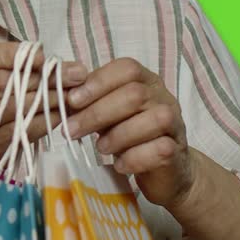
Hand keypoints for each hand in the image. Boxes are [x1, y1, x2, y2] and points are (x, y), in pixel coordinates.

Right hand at [0, 42, 86, 171]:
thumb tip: (48, 59)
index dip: (12, 55)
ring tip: (74, 93)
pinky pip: (25, 130)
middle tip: (76, 73)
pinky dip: (47, 121)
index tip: (41, 55)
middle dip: (45, 77)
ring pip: (18, 107)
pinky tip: (62, 114)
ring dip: (51, 99)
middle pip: (6, 83)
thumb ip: (3, 67)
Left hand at [64, 57, 195, 207]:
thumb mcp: (109, 114)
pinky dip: (134, 158)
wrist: (166, 170)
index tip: (72, 100)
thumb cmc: (131, 136)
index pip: (127, 69)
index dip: (98, 82)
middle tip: (72, 130)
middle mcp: (164, 98)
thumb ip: (92, 102)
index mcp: (146, 81)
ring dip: (119, 135)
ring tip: (100, 148)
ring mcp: (175, 124)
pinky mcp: (177, 152)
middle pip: (135, 94)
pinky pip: (160, 149)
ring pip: (153, 120)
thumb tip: (62, 95)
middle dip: (97, 113)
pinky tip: (120, 165)